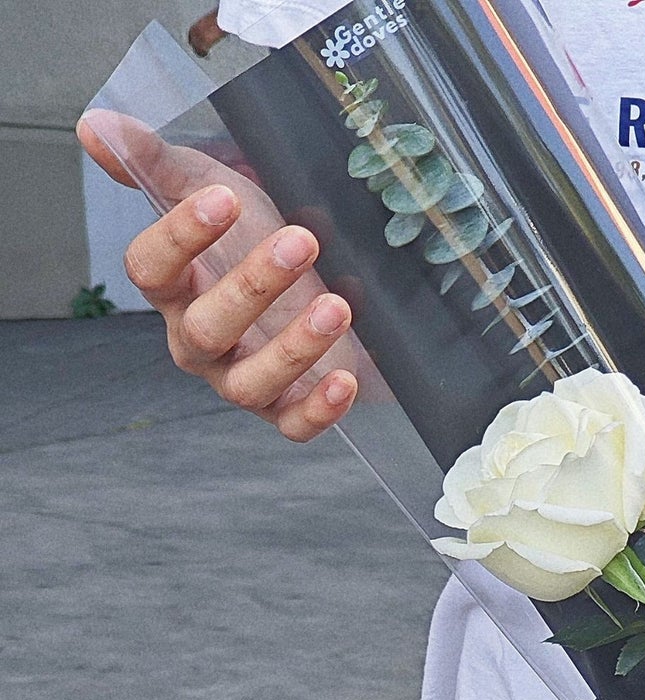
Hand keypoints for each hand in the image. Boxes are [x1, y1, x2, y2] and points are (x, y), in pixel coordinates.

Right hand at [77, 111, 362, 441]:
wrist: (317, 281)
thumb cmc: (254, 237)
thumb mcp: (210, 188)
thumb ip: (157, 163)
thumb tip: (94, 126)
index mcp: (172, 290)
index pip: (151, 269)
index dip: (181, 236)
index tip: (224, 198)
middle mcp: (199, 342)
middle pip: (206, 326)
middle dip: (252, 286)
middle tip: (301, 241)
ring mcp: (241, 380)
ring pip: (250, 382)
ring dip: (294, 347)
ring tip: (336, 306)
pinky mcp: (286, 409)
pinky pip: (293, 426)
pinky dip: (319, 411)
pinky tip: (346, 380)